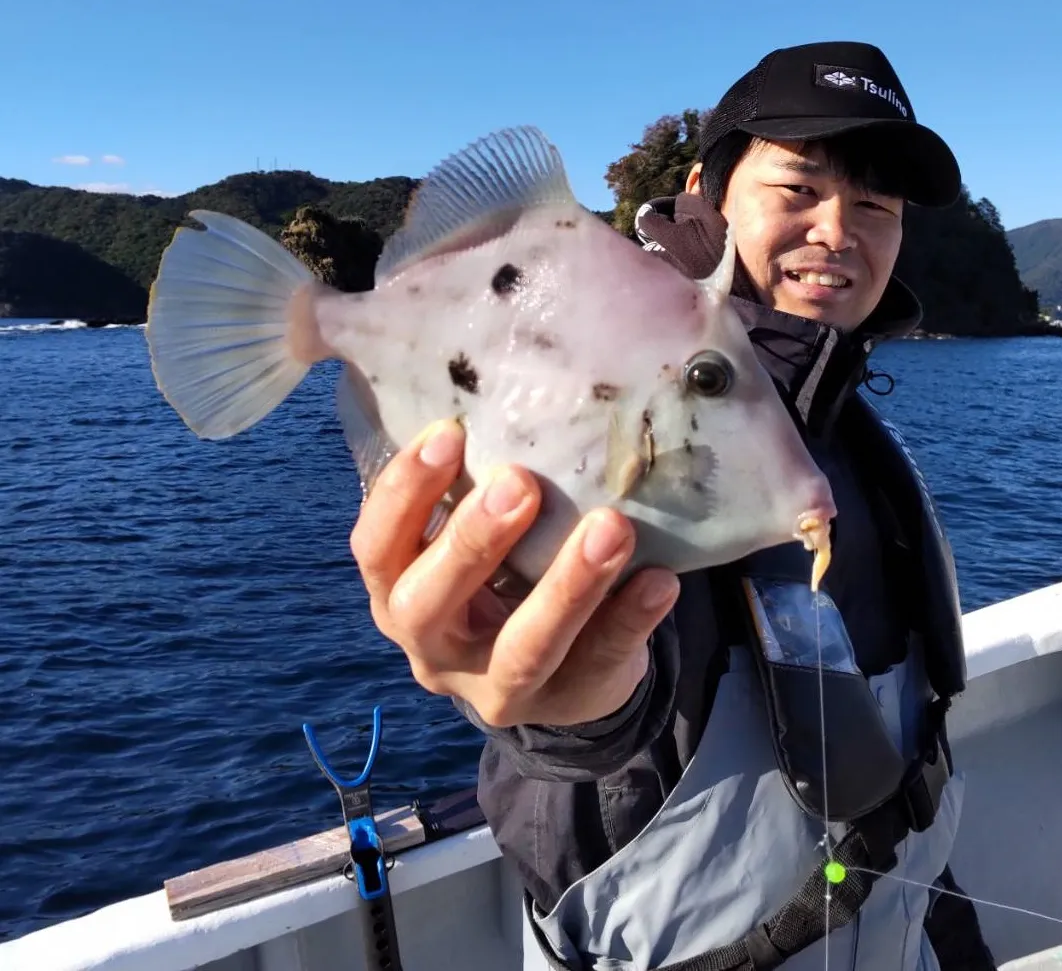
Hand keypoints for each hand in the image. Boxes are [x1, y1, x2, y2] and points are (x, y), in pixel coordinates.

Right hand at [351, 419, 680, 727]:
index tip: (448, 433)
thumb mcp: (474, 541)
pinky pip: (599, 662)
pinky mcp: (566, 703)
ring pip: (523, 648)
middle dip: (472, 542)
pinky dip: (631, 619)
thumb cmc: (506, 573)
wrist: (560, 671)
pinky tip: (659, 580)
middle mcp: (434, 646)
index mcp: (399, 592)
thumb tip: (505, 384)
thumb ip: (473, 488)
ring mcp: (497, 687)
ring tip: (611, 527)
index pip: (376, 548)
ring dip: (567, 586)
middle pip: (428, 604)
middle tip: (520, 483)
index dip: (404, 494)